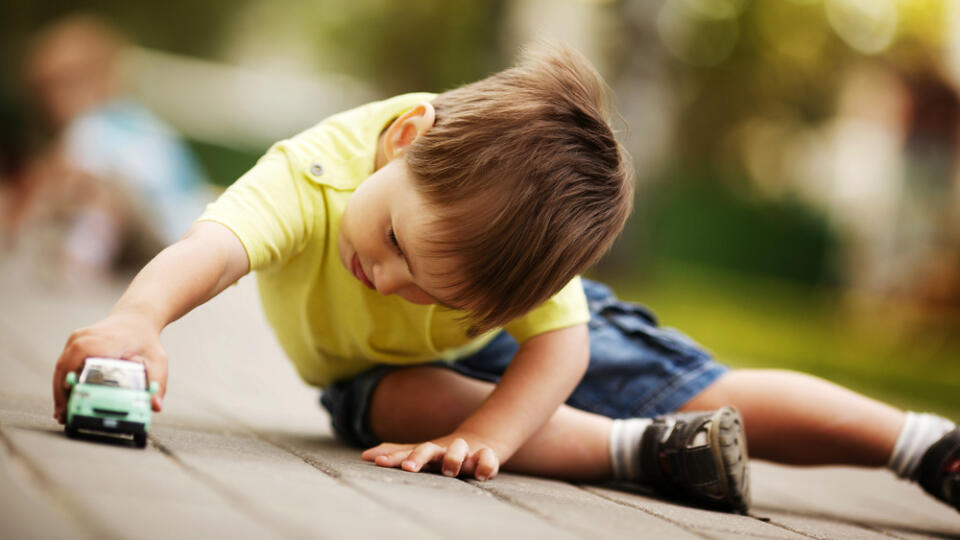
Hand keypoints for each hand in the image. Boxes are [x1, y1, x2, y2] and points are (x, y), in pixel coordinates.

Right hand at [53, 312, 167, 423]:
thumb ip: (157, 382)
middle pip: (64, 368)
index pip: (77, 364)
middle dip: (62, 394)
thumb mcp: (157, 361)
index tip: (71, 405)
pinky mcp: (74, 342)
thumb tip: (156, 405)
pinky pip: (64, 363)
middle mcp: (85, 338)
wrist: (137, 319)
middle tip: (64, 417)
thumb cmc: (145, 340)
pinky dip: (63, 381)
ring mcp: (77, 339)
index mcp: (102, 342)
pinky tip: (65, 397)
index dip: (70, 386)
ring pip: (61, 366)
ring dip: (60, 389)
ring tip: (62, 412)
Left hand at [361, 434, 500, 480]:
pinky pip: (488, 459)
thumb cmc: (443, 452)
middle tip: (409, 468)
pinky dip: (486, 464)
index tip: (379, 463)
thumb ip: (397, 454)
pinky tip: (480, 475)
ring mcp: (466, 453)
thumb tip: (365, 455)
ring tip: (449, 470)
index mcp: (428, 450)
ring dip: (453, 457)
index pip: (407, 452)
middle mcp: (444, 449)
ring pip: (459, 449)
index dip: (394, 458)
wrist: (480, 440)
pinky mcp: (486, 458)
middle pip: (430, 449)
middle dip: (419, 456)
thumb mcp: (420, 452)